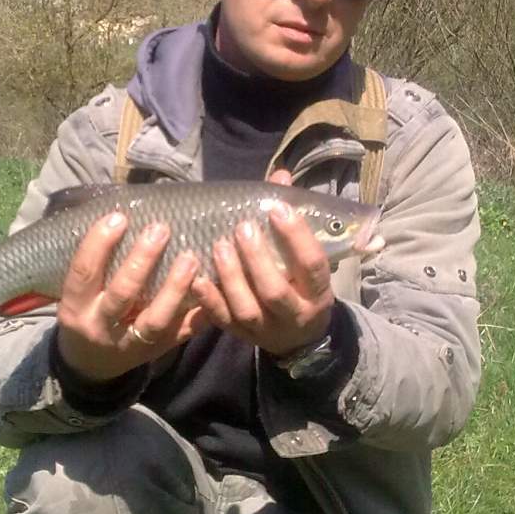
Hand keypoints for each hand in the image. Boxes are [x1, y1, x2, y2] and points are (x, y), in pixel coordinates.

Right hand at [56, 212, 206, 382]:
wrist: (90, 365)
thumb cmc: (85, 313)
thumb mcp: (78, 294)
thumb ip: (95, 265)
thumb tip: (121, 214)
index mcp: (76, 308)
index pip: (83, 273)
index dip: (99, 245)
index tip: (118, 217)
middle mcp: (101, 328)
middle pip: (122, 295)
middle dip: (142, 261)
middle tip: (161, 230)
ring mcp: (131, 343)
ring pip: (155, 319)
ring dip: (175, 288)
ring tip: (191, 257)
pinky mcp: (156, 352)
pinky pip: (180, 334)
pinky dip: (198, 314)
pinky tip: (212, 289)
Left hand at [190, 169, 333, 357]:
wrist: (299, 338)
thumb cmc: (302, 284)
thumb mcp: (307, 258)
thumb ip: (292, 221)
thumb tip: (279, 175)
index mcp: (318, 292)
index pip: (312, 265)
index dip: (297, 236)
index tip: (278, 208)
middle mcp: (295, 314)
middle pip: (275, 291)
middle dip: (257, 258)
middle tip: (242, 227)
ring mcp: (266, 329)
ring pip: (247, 309)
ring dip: (231, 277)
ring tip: (219, 246)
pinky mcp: (242, 337)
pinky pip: (222, 322)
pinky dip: (209, 300)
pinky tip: (196, 278)